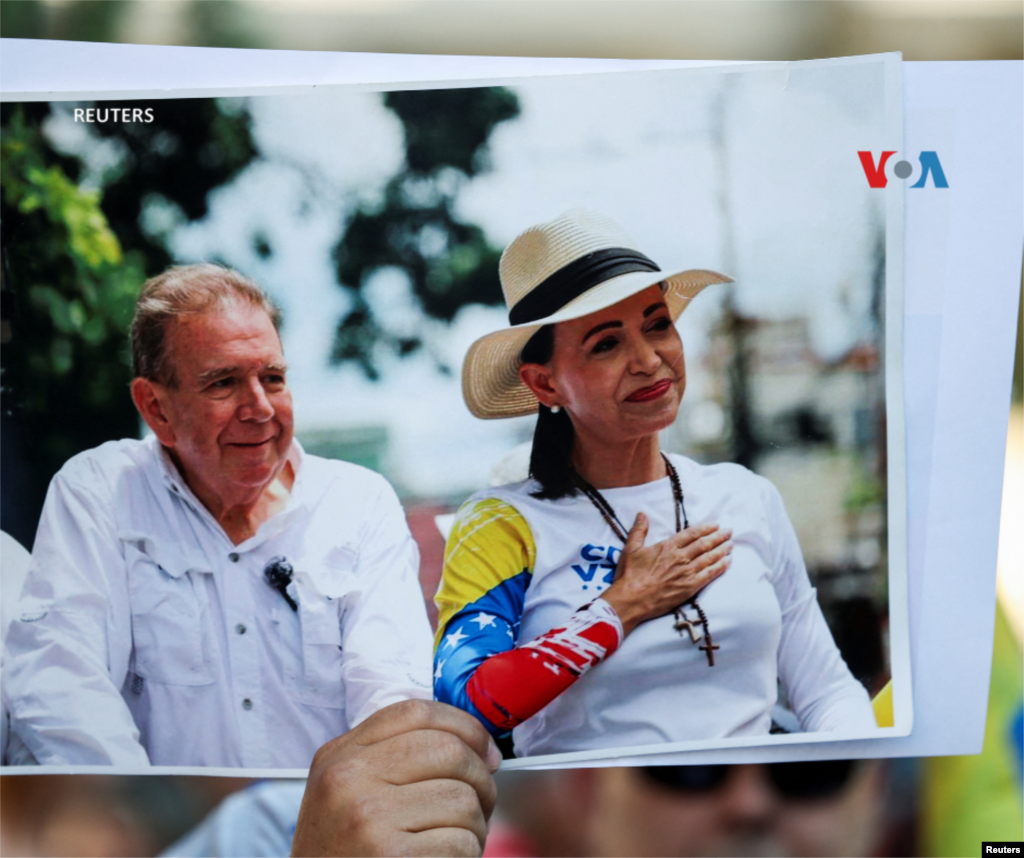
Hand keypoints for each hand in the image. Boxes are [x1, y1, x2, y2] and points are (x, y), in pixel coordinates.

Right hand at [291, 699, 500, 857]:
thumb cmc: (344, 851)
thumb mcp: (346, 791)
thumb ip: (392, 757)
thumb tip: (477, 748)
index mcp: (340, 756)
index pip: (416, 712)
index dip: (464, 726)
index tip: (485, 750)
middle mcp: (348, 779)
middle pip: (448, 750)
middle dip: (480, 777)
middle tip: (482, 801)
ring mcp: (367, 817)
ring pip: (462, 798)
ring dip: (476, 824)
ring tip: (458, 838)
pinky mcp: (389, 855)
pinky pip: (460, 842)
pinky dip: (467, 854)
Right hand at [601, 515, 731, 635]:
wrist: (631, 600)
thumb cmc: (630, 575)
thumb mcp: (630, 549)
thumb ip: (638, 530)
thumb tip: (642, 514)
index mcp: (668, 546)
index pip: (692, 533)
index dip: (706, 528)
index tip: (716, 525)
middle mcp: (680, 557)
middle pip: (704, 544)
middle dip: (719, 537)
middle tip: (729, 532)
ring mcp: (687, 573)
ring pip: (709, 558)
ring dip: (722, 550)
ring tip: (731, 545)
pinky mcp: (690, 587)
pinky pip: (710, 575)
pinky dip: (720, 567)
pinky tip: (728, 562)